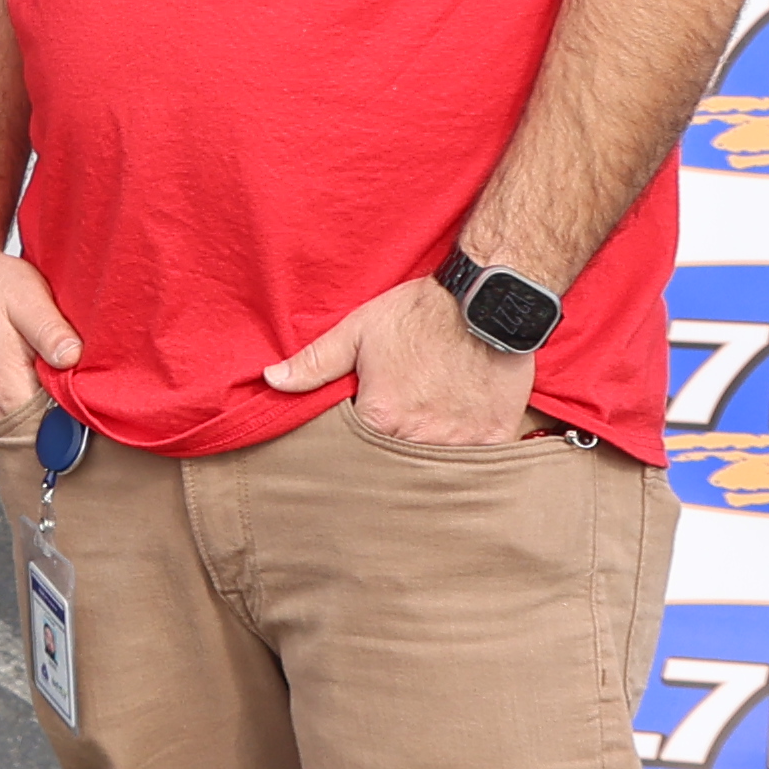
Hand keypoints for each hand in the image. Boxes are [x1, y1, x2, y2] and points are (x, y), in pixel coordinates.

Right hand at [0, 226, 85, 430]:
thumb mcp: (26, 298)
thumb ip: (51, 332)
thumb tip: (74, 359)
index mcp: (4, 383)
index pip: (45, 433)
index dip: (77, 434)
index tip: (103, 425)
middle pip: (38, 437)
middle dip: (70, 433)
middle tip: (102, 416)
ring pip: (31, 425)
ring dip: (57, 419)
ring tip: (85, 403)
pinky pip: (22, 411)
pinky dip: (43, 407)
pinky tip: (60, 389)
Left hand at [268, 258, 538, 449]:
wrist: (485, 300)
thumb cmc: (418, 313)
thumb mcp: (357, 331)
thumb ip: (314, 364)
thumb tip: (272, 380)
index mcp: (381, 417)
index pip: (358, 453)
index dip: (357, 447)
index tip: (360, 436)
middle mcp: (421, 437)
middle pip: (398, 466)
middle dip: (391, 459)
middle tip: (396, 436)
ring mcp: (462, 440)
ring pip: (437, 468)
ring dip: (428, 458)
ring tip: (425, 437)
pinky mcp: (495, 436)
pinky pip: (479, 462)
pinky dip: (467, 456)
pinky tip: (459, 438)